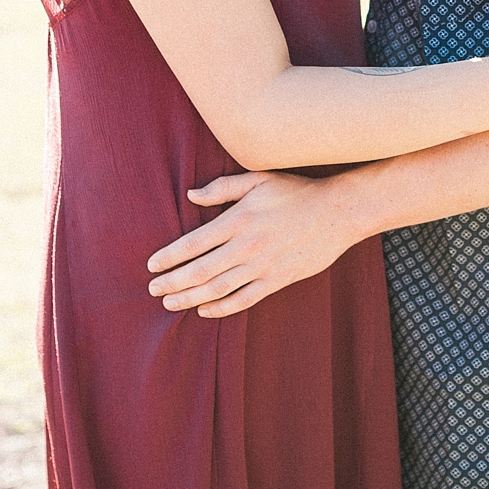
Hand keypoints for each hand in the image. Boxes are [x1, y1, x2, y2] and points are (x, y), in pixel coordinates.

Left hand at [146, 171, 357, 318]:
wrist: (337, 212)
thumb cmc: (295, 191)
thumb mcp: (258, 179)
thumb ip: (223, 187)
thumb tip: (191, 195)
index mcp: (239, 219)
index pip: (194, 242)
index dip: (169, 257)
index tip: (152, 265)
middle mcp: (248, 245)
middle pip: (201, 270)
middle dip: (173, 282)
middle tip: (153, 290)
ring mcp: (263, 265)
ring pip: (219, 288)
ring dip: (190, 298)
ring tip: (170, 303)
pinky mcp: (278, 279)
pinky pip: (245, 299)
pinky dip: (222, 308)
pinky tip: (205, 310)